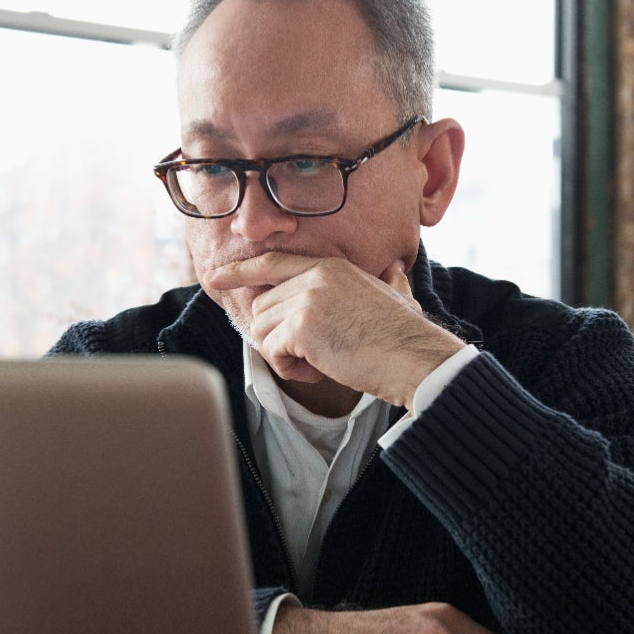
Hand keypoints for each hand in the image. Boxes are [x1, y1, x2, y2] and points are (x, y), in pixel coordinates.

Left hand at [205, 252, 464, 409]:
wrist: (416, 358)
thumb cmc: (408, 336)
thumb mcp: (395, 295)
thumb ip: (388, 279)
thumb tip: (396, 270)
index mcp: (331, 266)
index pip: (272, 262)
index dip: (240, 271)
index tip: (216, 278)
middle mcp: (315, 276)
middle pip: (262, 306)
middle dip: (276, 336)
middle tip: (308, 356)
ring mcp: (307, 298)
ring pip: (263, 329)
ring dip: (283, 355)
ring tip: (317, 364)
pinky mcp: (302, 326)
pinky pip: (271, 350)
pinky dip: (289, 368)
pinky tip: (316, 371)